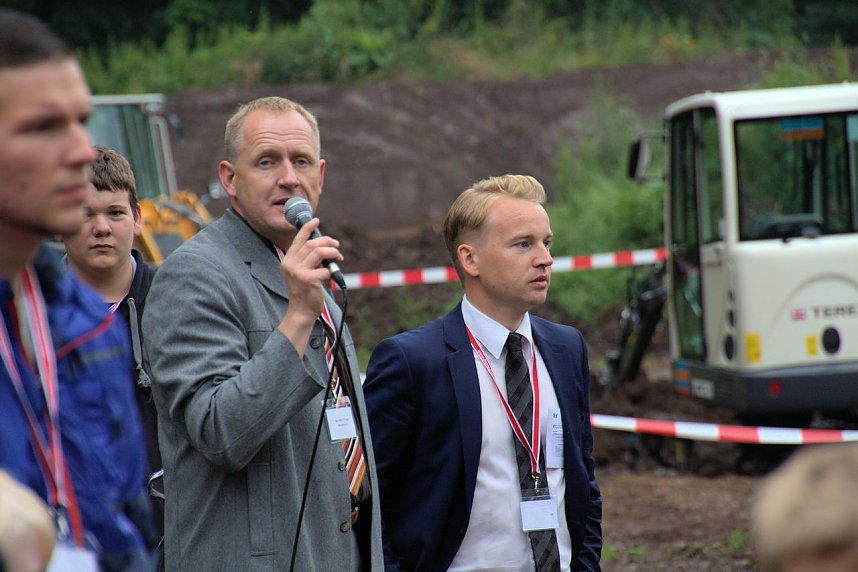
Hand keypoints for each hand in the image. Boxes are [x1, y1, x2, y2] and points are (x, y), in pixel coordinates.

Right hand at [276, 217, 343, 353]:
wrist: (301, 311)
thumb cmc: (305, 291)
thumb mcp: (302, 272)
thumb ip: (309, 260)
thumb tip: (326, 246)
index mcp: (287, 260)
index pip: (298, 239)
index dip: (307, 228)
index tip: (316, 220)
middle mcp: (290, 264)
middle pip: (312, 244)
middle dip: (327, 242)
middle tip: (337, 246)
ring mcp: (298, 272)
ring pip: (319, 252)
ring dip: (333, 253)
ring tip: (339, 258)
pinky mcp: (308, 279)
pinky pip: (325, 269)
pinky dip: (331, 273)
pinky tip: (330, 280)